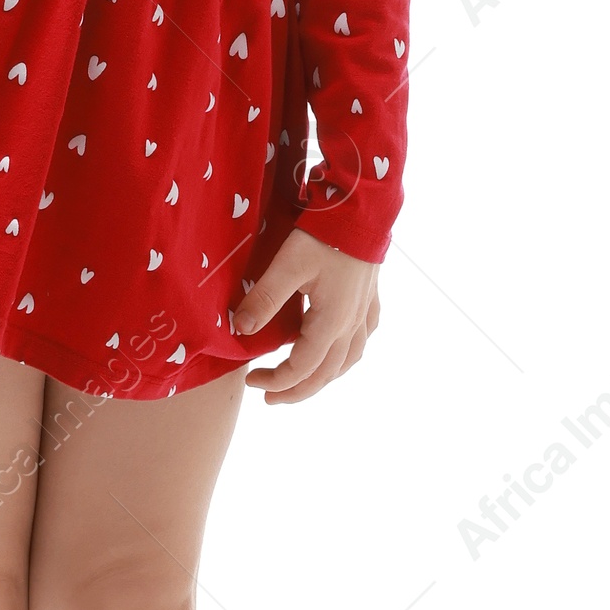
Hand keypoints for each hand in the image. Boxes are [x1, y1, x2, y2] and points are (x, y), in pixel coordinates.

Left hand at [229, 229, 379, 404]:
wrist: (362, 211)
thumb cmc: (324, 237)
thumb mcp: (287, 265)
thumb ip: (264, 298)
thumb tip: (240, 330)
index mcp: (331, 323)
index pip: (302, 368)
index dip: (276, 380)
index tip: (250, 380)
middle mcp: (351, 326)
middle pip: (326, 374)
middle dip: (296, 390)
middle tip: (270, 398)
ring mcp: (364, 314)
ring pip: (347, 361)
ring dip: (323, 378)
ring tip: (302, 383)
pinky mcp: (370, 300)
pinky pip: (362, 340)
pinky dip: (346, 355)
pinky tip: (340, 350)